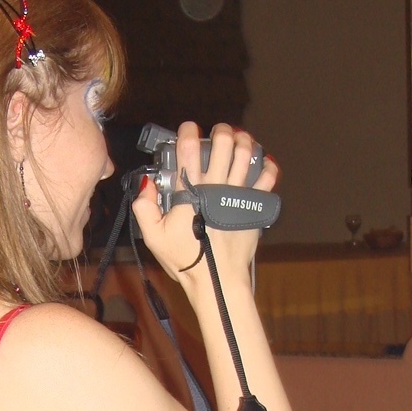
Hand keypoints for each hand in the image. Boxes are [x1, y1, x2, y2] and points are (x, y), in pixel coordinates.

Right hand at [133, 122, 277, 290]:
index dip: (188, 131)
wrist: (217, 281)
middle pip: (223, 142)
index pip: (188, 148)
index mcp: (191, 191)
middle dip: (221, 131)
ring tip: (239, 140)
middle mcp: (216, 186)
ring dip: (243, 140)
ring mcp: (238, 194)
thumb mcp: (153, 237)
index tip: (188, 130)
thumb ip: (144, 207)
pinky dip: (267, 166)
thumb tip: (146, 183)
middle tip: (219, 133)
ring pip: (246, 154)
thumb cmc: (185, 260)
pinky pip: (267, 178)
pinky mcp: (254, 206)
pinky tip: (262, 162)